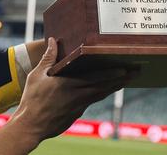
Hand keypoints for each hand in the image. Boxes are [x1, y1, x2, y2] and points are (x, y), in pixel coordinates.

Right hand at [10, 38, 134, 142]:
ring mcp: (79, 107)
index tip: (125, 69)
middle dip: (121, 79)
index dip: (111, 74)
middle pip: (104, 87)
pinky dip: (101, 95)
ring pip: (100, 95)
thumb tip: (52, 40)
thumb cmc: (32, 100)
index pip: (96, 78)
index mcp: (69, 85)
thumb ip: (48, 58)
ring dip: (114, 87)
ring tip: (125, 80)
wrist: (31, 126)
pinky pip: (92, 101)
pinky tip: (105, 91)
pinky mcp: (76, 114)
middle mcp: (78, 96)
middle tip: (136, 72)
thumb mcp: (36, 76)